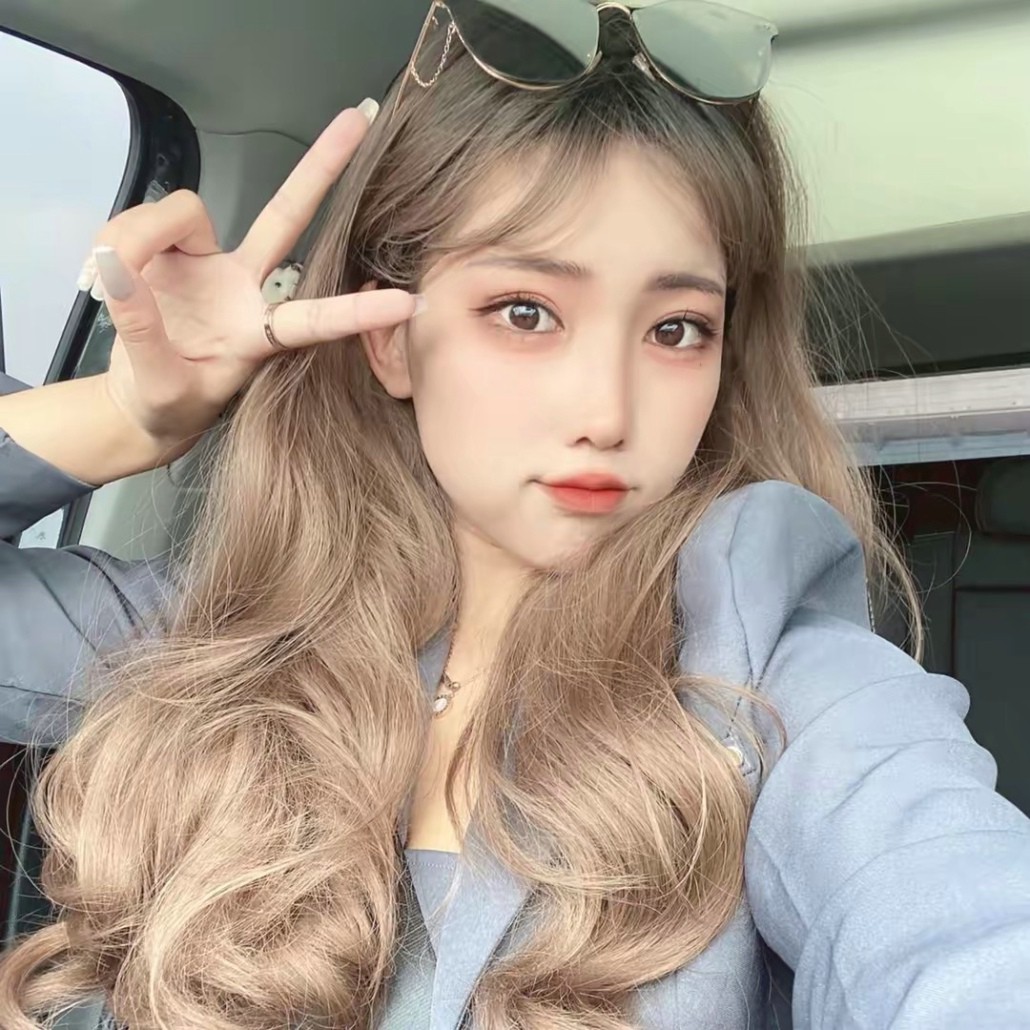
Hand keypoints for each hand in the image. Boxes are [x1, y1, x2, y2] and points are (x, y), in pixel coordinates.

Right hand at [83, 101, 416, 454]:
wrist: (138, 400)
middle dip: (321, 170)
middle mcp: (247, 290)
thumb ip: (142, 333)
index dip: (357, 312)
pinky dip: (117, 238)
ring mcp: (213, 265)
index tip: (407, 302)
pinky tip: (104, 272)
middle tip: (358, 118)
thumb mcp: (160, 388)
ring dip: (139, 233)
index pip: (314, 321)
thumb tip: (119, 273)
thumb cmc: (166, 403)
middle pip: (286, 219)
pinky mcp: (174, 251)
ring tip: (104, 279)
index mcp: (260, 337)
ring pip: (185, 212)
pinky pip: (144, 221)